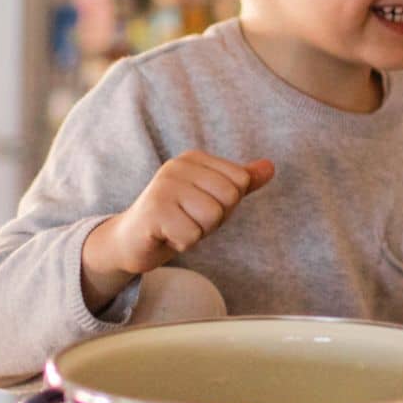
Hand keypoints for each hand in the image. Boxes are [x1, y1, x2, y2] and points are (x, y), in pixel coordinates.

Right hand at [81, 152, 273, 311]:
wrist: (131, 241)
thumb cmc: (177, 217)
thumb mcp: (212, 197)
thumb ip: (241, 182)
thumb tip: (270, 167)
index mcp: (194, 158)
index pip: (240, 182)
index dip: (226, 204)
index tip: (200, 206)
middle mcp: (177, 166)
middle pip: (229, 198)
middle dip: (213, 219)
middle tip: (188, 219)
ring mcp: (163, 187)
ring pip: (212, 217)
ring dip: (198, 232)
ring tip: (178, 226)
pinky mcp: (154, 211)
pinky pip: (192, 235)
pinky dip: (182, 243)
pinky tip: (166, 236)